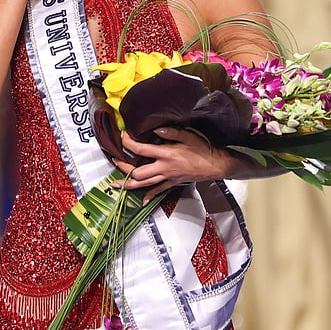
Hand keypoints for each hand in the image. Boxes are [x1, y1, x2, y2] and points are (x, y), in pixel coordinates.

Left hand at [115, 128, 234, 200]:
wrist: (215, 165)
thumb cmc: (203, 149)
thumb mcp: (188, 135)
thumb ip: (170, 132)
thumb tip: (155, 129)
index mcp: (166, 154)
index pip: (141, 150)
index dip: (128, 143)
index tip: (123, 137)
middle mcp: (164, 168)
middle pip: (137, 172)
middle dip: (123, 168)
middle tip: (114, 161)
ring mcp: (167, 178)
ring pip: (144, 185)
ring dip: (128, 184)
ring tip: (116, 185)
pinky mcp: (172, 183)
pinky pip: (158, 191)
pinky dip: (149, 196)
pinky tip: (142, 200)